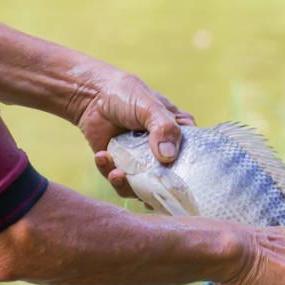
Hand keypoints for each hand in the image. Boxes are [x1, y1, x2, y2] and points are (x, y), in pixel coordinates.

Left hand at [73, 65, 194, 197]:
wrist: (92, 97)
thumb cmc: (127, 95)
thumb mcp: (150, 107)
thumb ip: (164, 127)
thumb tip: (168, 156)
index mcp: (179, 136)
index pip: (193, 159)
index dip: (189, 173)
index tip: (177, 179)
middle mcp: (164, 153)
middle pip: (169, 181)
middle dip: (156, 188)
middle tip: (144, 186)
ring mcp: (143, 163)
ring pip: (144, 188)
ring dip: (128, 185)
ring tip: (116, 173)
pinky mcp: (122, 168)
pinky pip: (120, 182)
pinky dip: (110, 173)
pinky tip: (102, 156)